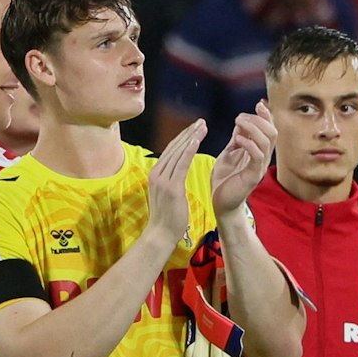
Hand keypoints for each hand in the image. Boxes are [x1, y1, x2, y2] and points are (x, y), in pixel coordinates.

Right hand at [148, 119, 205, 248]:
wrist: (160, 234)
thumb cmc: (167, 218)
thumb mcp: (167, 194)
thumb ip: (171, 180)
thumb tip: (177, 172)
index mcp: (156, 174)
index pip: (170, 151)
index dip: (183, 137)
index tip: (194, 128)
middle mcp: (157, 173)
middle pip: (174, 147)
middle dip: (188, 133)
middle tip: (201, 122)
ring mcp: (163, 180)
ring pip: (178, 152)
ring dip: (191, 137)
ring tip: (202, 126)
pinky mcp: (172, 187)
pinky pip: (181, 164)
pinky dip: (189, 151)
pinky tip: (196, 140)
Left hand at [210, 103, 276, 220]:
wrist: (220, 203)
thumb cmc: (225, 181)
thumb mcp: (230, 154)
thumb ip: (237, 139)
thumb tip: (241, 123)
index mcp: (258, 152)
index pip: (269, 130)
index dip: (267, 116)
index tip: (258, 105)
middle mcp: (262, 159)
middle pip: (272, 133)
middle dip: (259, 119)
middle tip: (241, 116)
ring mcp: (259, 168)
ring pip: (266, 142)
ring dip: (252, 128)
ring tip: (238, 122)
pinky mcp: (252, 176)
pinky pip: (257, 156)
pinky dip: (249, 144)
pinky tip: (237, 140)